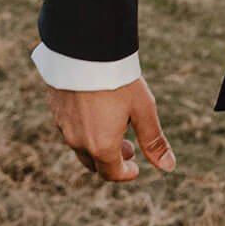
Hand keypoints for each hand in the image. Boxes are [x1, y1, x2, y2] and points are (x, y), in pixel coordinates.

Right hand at [47, 78, 175, 181]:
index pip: (111, 173)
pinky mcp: (55, 110)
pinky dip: (84, 130)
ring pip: (80, 147)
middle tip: (128, 147)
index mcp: (101, 146)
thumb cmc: (118, 81)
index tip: (135, 167)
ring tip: (115, 128)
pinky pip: (69, 129)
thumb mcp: (143, 110)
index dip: (125, 173)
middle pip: (94, 163)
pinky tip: (96, 112)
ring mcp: (63, 127)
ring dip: (97, 146)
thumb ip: (153, 140)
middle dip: (112, 160)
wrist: (85, 52)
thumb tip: (168, 166)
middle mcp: (78, 142)